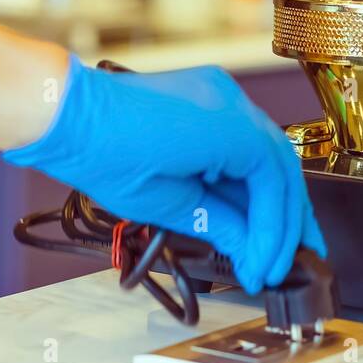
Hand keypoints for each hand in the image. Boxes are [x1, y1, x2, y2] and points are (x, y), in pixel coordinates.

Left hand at [3, 57, 326, 294]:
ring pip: (267, 153)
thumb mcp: (165, 204)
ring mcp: (221, 94)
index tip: (268, 267)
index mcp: (227, 126)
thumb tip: (251, 251)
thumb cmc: (101, 150)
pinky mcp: (208, 98)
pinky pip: (244, 139)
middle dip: (289, 218)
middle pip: (279, 166)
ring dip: (273, 198)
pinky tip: (252, 208)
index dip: (275, 233)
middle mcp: (232, 101)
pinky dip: (249, 177)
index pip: (274, 184)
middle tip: (296, 259)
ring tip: (280, 241)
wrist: (66, 112)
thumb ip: (219, 226)